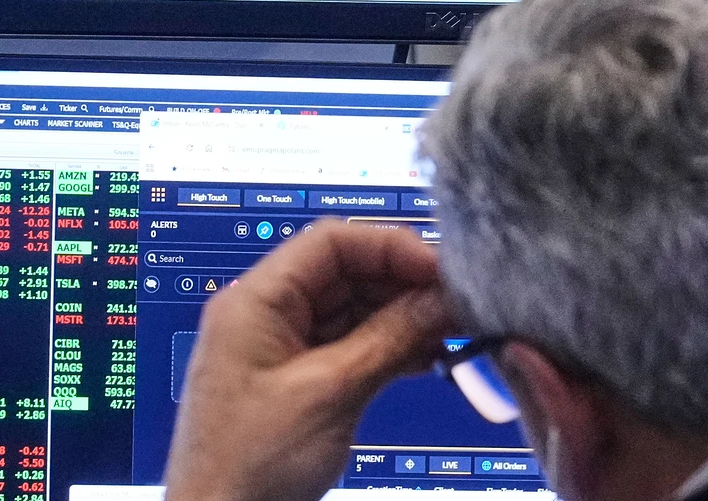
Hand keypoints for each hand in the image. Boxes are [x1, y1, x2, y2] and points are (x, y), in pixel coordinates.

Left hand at [163, 221, 450, 500]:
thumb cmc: (248, 465)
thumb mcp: (330, 393)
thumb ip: (388, 339)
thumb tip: (440, 299)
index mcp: (256, 301)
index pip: (330, 242)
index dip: (390, 247)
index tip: (440, 270)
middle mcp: (266, 315)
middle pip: (345, 273)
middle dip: (404, 284)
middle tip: (459, 304)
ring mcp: (282, 349)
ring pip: (354, 311)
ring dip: (403, 318)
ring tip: (453, 332)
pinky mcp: (298, 382)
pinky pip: (350, 346)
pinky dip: (389, 349)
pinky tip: (429, 358)